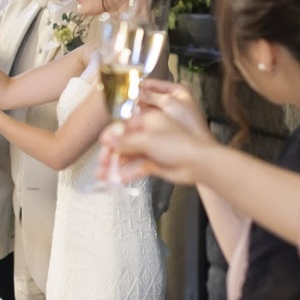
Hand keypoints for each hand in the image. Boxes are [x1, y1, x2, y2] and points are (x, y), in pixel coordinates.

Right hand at [96, 84, 217, 184]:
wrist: (199, 163)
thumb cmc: (178, 144)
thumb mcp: (148, 140)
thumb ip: (125, 141)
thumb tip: (104, 138)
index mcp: (149, 120)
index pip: (123, 125)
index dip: (111, 136)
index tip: (101, 145)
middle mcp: (149, 133)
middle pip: (124, 142)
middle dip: (110, 153)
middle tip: (100, 164)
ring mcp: (152, 149)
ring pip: (128, 156)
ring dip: (116, 165)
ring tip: (104, 176)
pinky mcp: (155, 163)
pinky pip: (137, 167)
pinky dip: (128, 173)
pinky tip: (119, 179)